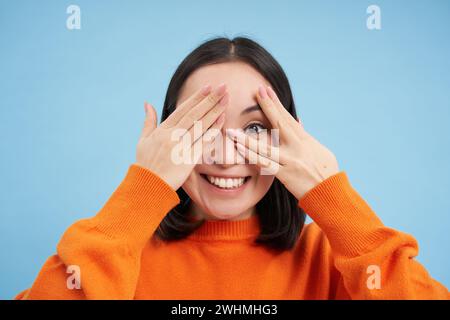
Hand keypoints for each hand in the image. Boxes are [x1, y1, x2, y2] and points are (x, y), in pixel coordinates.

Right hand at [135, 84, 227, 189]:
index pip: (183, 109)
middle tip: (223, 87)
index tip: (208, 87)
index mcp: (162, 130)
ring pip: (201, 125)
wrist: (147, 185)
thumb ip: (148, 121)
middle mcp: (172, 136)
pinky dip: (213, 130)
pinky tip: (222, 120)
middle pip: (195, 114)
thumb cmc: (145, 164)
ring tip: (226, 99)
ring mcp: (181, 147)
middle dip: (210, 99)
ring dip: (215, 111)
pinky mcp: (189, 159)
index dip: (196, 97)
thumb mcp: (143, 140)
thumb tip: (147, 104)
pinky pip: (204, 142)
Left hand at [227, 85, 338, 199]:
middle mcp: (297, 146)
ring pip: (265, 147)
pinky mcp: (285, 174)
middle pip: (279, 123)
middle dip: (267, 106)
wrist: (331, 192)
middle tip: (256, 91)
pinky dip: (252, 157)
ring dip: (247, 138)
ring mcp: (290, 160)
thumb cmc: (326, 172)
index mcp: (304, 139)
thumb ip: (305, 136)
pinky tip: (240, 150)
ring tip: (232, 131)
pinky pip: (265, 164)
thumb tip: (297, 120)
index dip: (275, 103)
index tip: (266, 90)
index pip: (287, 117)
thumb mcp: (319, 150)